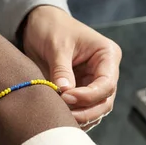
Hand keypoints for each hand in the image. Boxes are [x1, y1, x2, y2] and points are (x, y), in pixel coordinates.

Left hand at [23, 6, 121, 129]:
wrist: (39, 24)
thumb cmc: (52, 28)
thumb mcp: (57, 46)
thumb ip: (62, 70)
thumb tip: (64, 93)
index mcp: (107, 56)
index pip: (107, 84)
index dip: (88, 96)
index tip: (66, 97)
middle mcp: (104, 72)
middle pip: (104, 102)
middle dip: (86, 112)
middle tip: (63, 115)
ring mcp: (93, 83)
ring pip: (95, 110)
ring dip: (80, 118)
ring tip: (58, 118)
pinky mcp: (80, 92)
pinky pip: (82, 111)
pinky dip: (73, 118)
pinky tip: (59, 119)